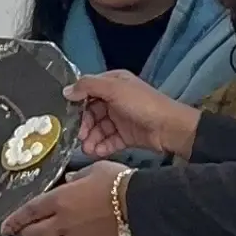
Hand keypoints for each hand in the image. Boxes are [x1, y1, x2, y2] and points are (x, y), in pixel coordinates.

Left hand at [7, 169, 127, 235]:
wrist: (139, 204)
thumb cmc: (116, 180)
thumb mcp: (94, 169)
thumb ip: (77, 176)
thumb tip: (69, 180)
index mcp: (59, 200)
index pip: (29, 211)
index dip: (14, 219)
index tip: (4, 227)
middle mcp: (62, 223)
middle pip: (35, 234)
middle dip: (28, 233)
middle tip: (29, 232)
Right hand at [68, 74, 197, 162]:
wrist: (170, 128)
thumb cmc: (143, 104)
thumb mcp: (115, 89)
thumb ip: (89, 86)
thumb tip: (66, 91)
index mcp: (114, 83)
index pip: (88, 91)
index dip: (77, 103)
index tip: (67, 115)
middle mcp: (115, 99)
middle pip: (91, 112)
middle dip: (84, 125)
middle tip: (79, 136)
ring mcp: (120, 118)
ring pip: (98, 129)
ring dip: (91, 139)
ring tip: (87, 149)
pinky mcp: (125, 136)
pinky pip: (108, 141)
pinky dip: (101, 146)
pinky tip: (97, 152)